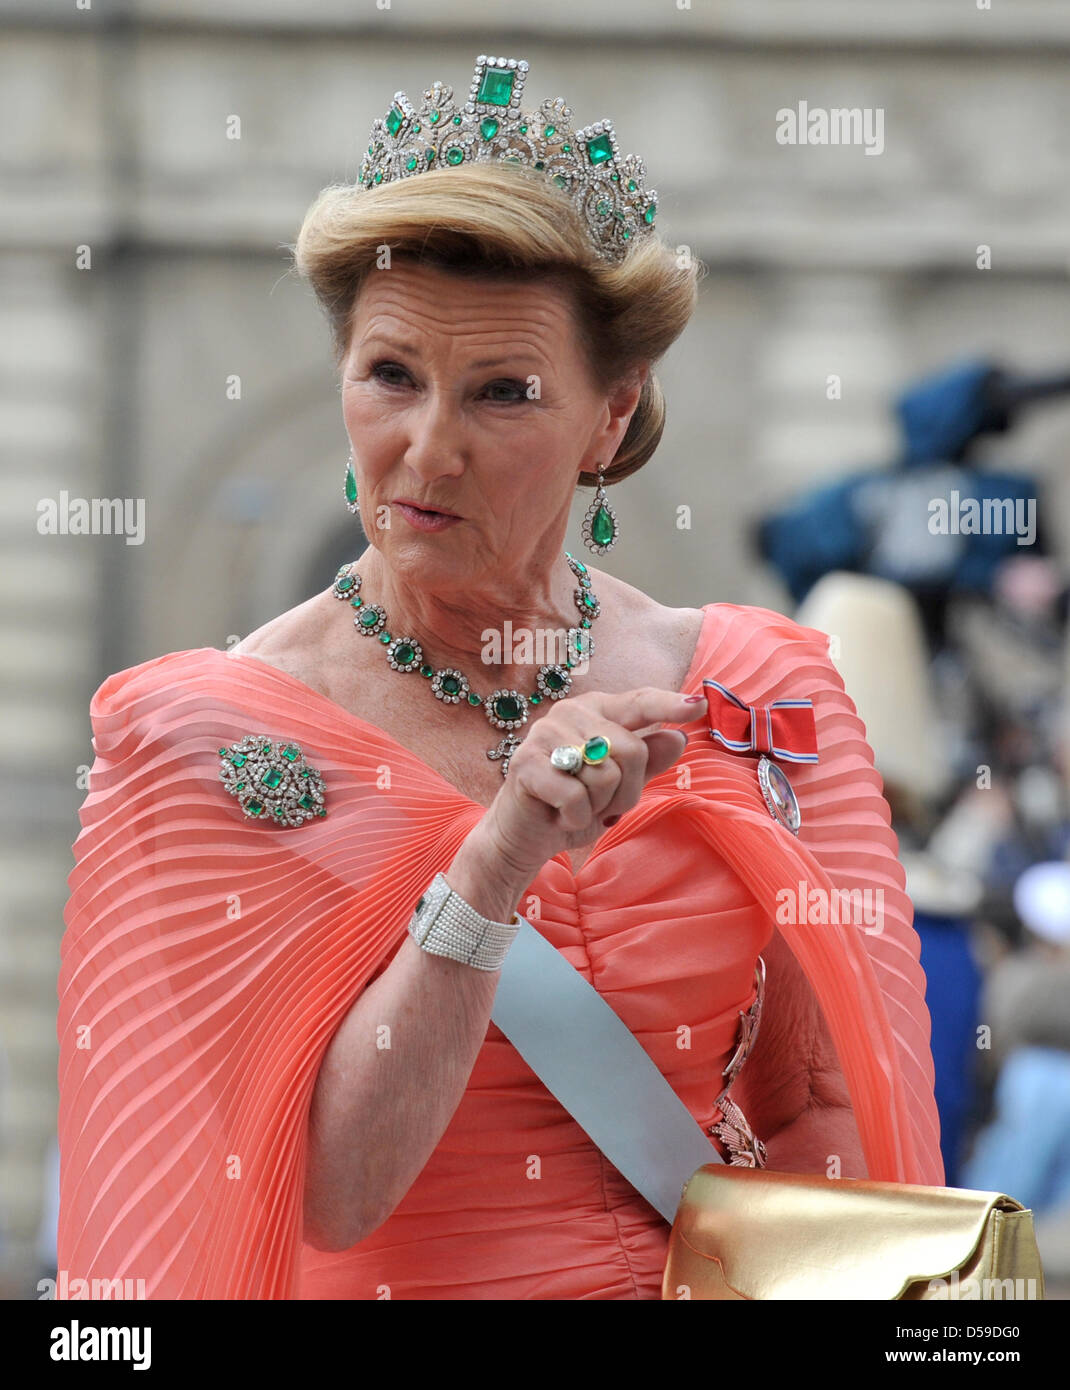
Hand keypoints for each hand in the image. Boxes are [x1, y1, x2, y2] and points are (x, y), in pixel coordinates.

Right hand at [475, 687, 704, 884]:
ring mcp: (544, 735)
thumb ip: (647, 761)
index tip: (698, 704)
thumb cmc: (574, 805)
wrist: (524, 837)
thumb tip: (678, 737)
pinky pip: (577, 796)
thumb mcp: (620, 787)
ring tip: (576, 807)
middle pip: (631, 751)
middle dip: (626, 792)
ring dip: (599, 807)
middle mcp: (569, 714)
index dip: (668, 704)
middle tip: (602, 805)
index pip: (639, 701)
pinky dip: (576, 818)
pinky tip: (560, 816)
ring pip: (606, 775)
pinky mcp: (526, 764)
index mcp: (595, 710)